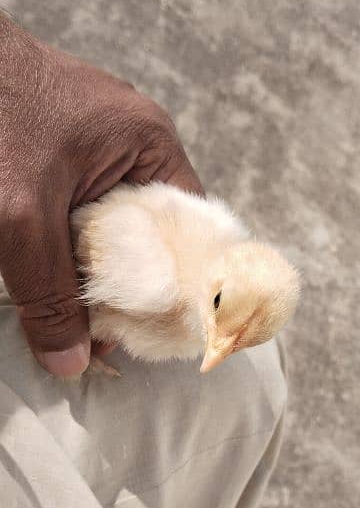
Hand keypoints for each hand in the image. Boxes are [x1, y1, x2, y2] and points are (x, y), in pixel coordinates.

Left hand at [0, 15, 202, 376]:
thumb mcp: (23, 219)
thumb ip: (49, 294)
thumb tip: (71, 363)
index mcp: (150, 144)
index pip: (190, 228)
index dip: (180, 284)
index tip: (160, 330)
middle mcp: (134, 144)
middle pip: (151, 235)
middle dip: (130, 287)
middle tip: (110, 336)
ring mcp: (99, 145)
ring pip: (112, 228)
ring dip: (96, 271)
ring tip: (83, 320)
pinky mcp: (66, 152)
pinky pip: (83, 213)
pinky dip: (70, 248)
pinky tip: (56, 280)